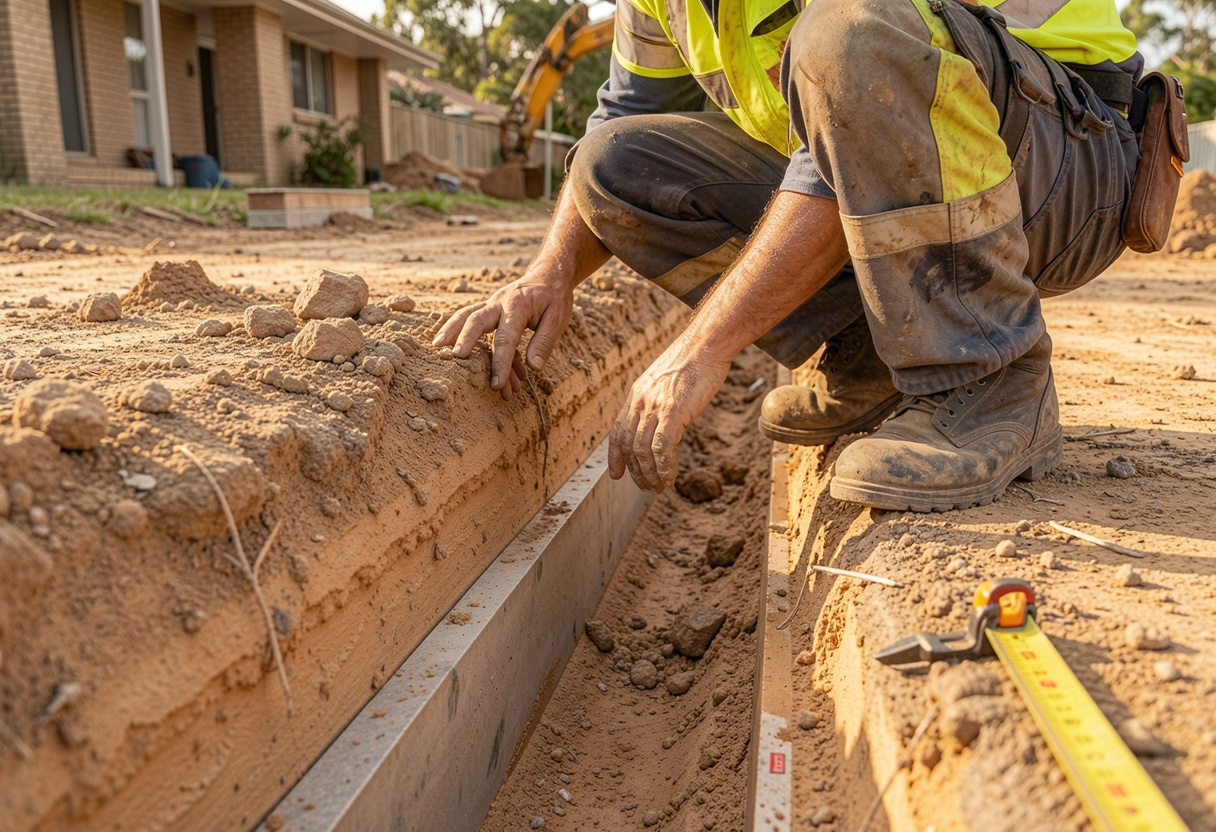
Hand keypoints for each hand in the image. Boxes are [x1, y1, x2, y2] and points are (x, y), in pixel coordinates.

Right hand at [431, 275, 573, 399]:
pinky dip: (459, 331)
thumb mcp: (558, 319)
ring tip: (436, 348)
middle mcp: (499, 302)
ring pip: (465, 315)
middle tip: (455, 359)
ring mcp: (491, 304)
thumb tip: (534, 367)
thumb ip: (544, 342)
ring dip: (450, 330)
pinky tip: (447, 343)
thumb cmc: (555, 299)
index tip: (497, 385)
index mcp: (518, 306)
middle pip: (475, 319)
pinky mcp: (488, 308)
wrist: (549, 275)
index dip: (500, 364)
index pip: (505, 338)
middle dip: (464, 340)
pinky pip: (471, 318)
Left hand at [608, 340, 731, 491]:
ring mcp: (656, 407)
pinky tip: (670, 477)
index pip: (618, 431)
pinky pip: (662, 448)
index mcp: (637, 395)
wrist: (706, 345)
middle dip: (635, 471)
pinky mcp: (673, 412)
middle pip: (629, 445)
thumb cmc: (693, 361)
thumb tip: (665, 421)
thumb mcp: (667, 381)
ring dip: (650, 473)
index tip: (617, 474)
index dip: (616, 456)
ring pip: (643, 450)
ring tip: (658, 488)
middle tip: (645, 487)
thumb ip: (660, 401)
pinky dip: (664, 467)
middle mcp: (641, 402)